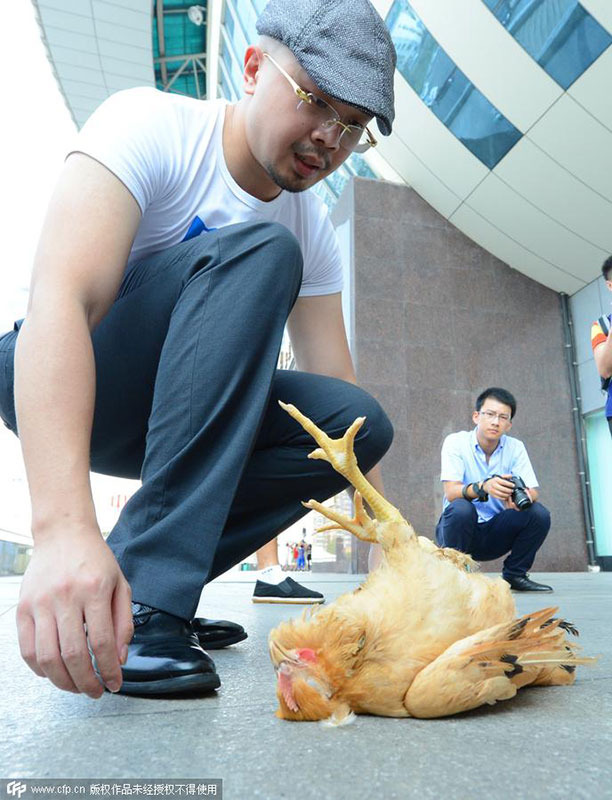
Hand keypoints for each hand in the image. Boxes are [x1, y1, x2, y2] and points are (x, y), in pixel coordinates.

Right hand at [16, 528, 132, 697]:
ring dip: (63, 681)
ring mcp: (41, 603)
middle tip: (96, 691)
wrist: (63, 534)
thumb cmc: (95, 560)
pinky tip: (55, 672)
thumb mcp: (120, 585)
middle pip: (73, 655)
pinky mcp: (24, 608)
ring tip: (77, 687)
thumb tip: (119, 659)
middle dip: (87, 682)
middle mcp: (66, 596)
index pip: (102, 642)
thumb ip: (123, 623)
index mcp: (95, 590)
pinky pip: (28, 650)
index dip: (109, 670)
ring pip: (48, 657)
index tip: (115, 683)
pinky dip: (41, 669)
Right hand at [483, 474, 514, 501]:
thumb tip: (511, 476)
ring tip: (510, 494)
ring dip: (507, 495)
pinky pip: (499, 497)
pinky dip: (504, 498)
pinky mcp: (492, 495)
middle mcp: (494, 485)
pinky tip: (506, 496)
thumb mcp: (499, 477)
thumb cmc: (494, 481)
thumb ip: (505, 476)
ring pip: (501, 494)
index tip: (513, 485)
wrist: (486, 485)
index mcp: (496, 480)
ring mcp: (493, 490)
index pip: (504, 482)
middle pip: (503, 489)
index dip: (509, 484)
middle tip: (512, 490)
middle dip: (509, 490)